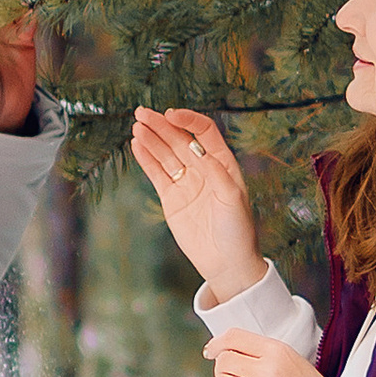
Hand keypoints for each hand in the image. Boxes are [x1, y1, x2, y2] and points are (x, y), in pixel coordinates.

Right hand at [130, 106, 261, 298]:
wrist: (226, 262)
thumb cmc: (238, 230)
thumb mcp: (232, 199)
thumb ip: (216, 173)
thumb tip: (198, 150)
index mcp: (223, 163)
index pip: (204, 132)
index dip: (188, 121)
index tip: (170, 114)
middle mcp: (203, 168)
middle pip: (179, 140)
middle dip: (161, 126)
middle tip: (142, 114)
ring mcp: (186, 182)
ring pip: (165, 154)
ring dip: (151, 139)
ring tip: (137, 127)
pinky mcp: (171, 198)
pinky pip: (157, 173)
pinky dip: (146, 159)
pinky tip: (137, 145)